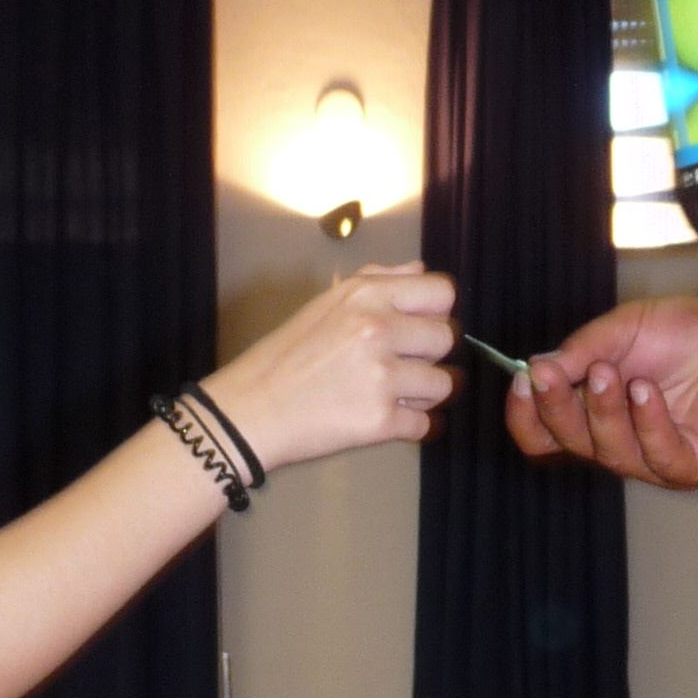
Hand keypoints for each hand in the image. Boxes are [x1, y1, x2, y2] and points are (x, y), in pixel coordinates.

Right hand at [201, 264, 456, 473]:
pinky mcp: (381, 421)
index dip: (438, 312)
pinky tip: (394, 421)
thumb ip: (379, 281)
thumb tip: (421, 269)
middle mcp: (379, 330)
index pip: (442, 293)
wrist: (250, 410)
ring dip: (426, 394)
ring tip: (397, 396)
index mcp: (367, 296)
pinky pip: (427, 425)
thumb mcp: (327, 302)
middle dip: (432, 355)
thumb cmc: (285, 355)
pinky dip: (416, 427)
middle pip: (448, 338)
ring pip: (444, 385)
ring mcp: (382, 378)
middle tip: (405, 366)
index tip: (422, 328)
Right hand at [508, 297, 697, 486]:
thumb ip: (579, 350)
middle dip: (556, 409)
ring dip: (602, 412)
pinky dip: (647, 424)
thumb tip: (534, 369)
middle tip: (552, 375)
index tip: (520, 379)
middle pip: (568, 444)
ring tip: (610, 373)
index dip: (525, 414)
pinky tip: (644, 391)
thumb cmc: (683, 332)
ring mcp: (651, 459)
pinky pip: (659, 456)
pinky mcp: (690, 466)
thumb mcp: (619, 330)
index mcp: (590, 413)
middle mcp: (615, 442)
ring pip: (609, 453)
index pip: (543, 433)